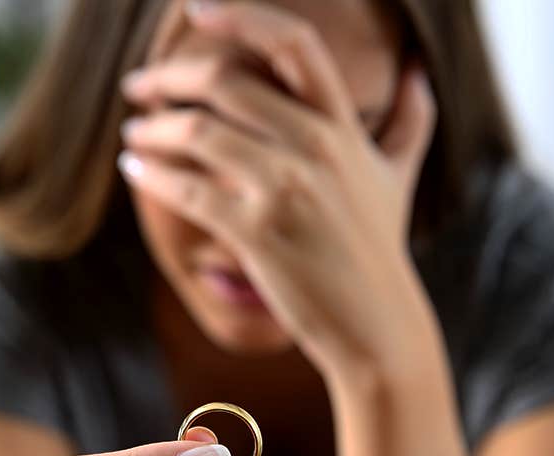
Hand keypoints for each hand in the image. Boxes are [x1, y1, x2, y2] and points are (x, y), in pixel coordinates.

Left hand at [118, 1, 436, 380]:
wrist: (377, 326)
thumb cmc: (378, 249)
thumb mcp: (399, 176)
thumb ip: (410, 117)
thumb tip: (419, 68)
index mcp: (344, 127)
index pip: (295, 44)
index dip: (243, 16)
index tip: (198, 9)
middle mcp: (317, 147)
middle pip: (227, 82)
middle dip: (170, 77)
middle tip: (139, 86)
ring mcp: (287, 189)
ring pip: (198, 132)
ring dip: (152, 127)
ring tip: (134, 133)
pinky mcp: (258, 232)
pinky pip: (188, 188)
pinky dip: (152, 172)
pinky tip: (134, 168)